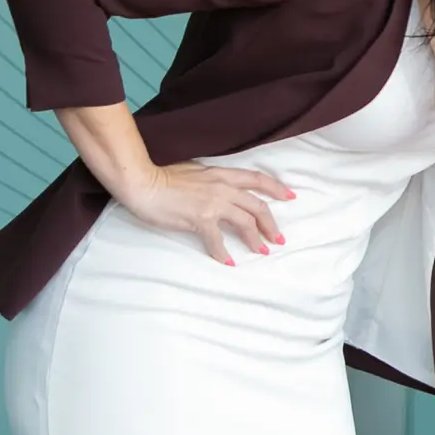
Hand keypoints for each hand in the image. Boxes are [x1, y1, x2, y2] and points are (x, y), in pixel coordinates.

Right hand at [116, 161, 292, 264]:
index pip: (258, 179)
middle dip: (271, 224)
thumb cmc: (164, 178)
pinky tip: (228, 263)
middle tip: (278, 238)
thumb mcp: (197, 172)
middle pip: (258, 206)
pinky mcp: (200, 219)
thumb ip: (213, 180)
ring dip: (255, 240)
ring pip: (245, 223)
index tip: (290, 197)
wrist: (143, 183)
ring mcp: (213, 203)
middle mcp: (223, 187)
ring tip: (261, 251)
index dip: (276, 188)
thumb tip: (223, 189)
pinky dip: (224, 254)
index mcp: (223, 174)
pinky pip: (218, 240)